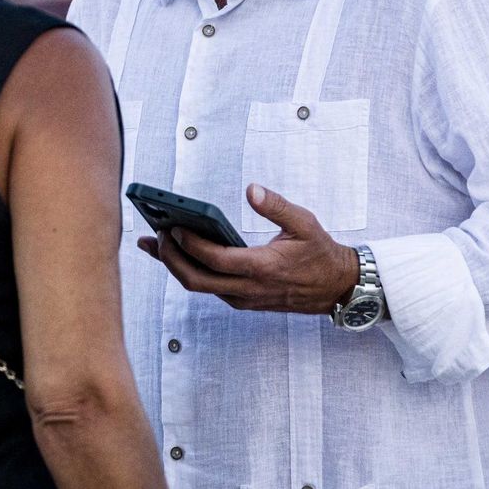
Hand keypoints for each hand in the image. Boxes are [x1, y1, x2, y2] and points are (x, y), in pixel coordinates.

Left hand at [136, 183, 359, 313]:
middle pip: (196, 280)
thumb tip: (252, 189)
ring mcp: (243, 298)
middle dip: (170, 258)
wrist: (336, 287)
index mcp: (263, 268)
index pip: (215, 260)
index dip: (190, 244)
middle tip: (155, 234)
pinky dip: (188, 270)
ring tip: (152, 242)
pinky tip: (175, 253)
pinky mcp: (241, 300)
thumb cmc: (319, 253)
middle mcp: (248, 289)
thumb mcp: (304, 223)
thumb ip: (276, 206)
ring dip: (174, 266)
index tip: (173, 225)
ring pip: (198, 286)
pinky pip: (207, 288)